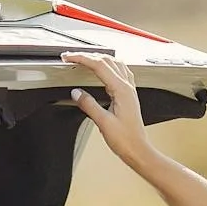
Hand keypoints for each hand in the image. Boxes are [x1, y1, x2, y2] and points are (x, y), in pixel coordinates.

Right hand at [60, 51, 151, 168]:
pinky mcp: (129, 95)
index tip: (69, 57)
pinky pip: (120, 72)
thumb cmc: (125, 139)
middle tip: (71, 57)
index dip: (81, 59)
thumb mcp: (103, 123)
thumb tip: (76, 93)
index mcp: (121, 90)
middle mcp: (127, 87)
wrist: (138, 149)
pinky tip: (105, 69)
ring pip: (114, 63)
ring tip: (84, 60)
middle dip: (87, 56)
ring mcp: (129, 90)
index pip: (99, 65)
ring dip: (98, 58)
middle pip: (106, 60)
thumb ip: (89, 105)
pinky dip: (109, 66)